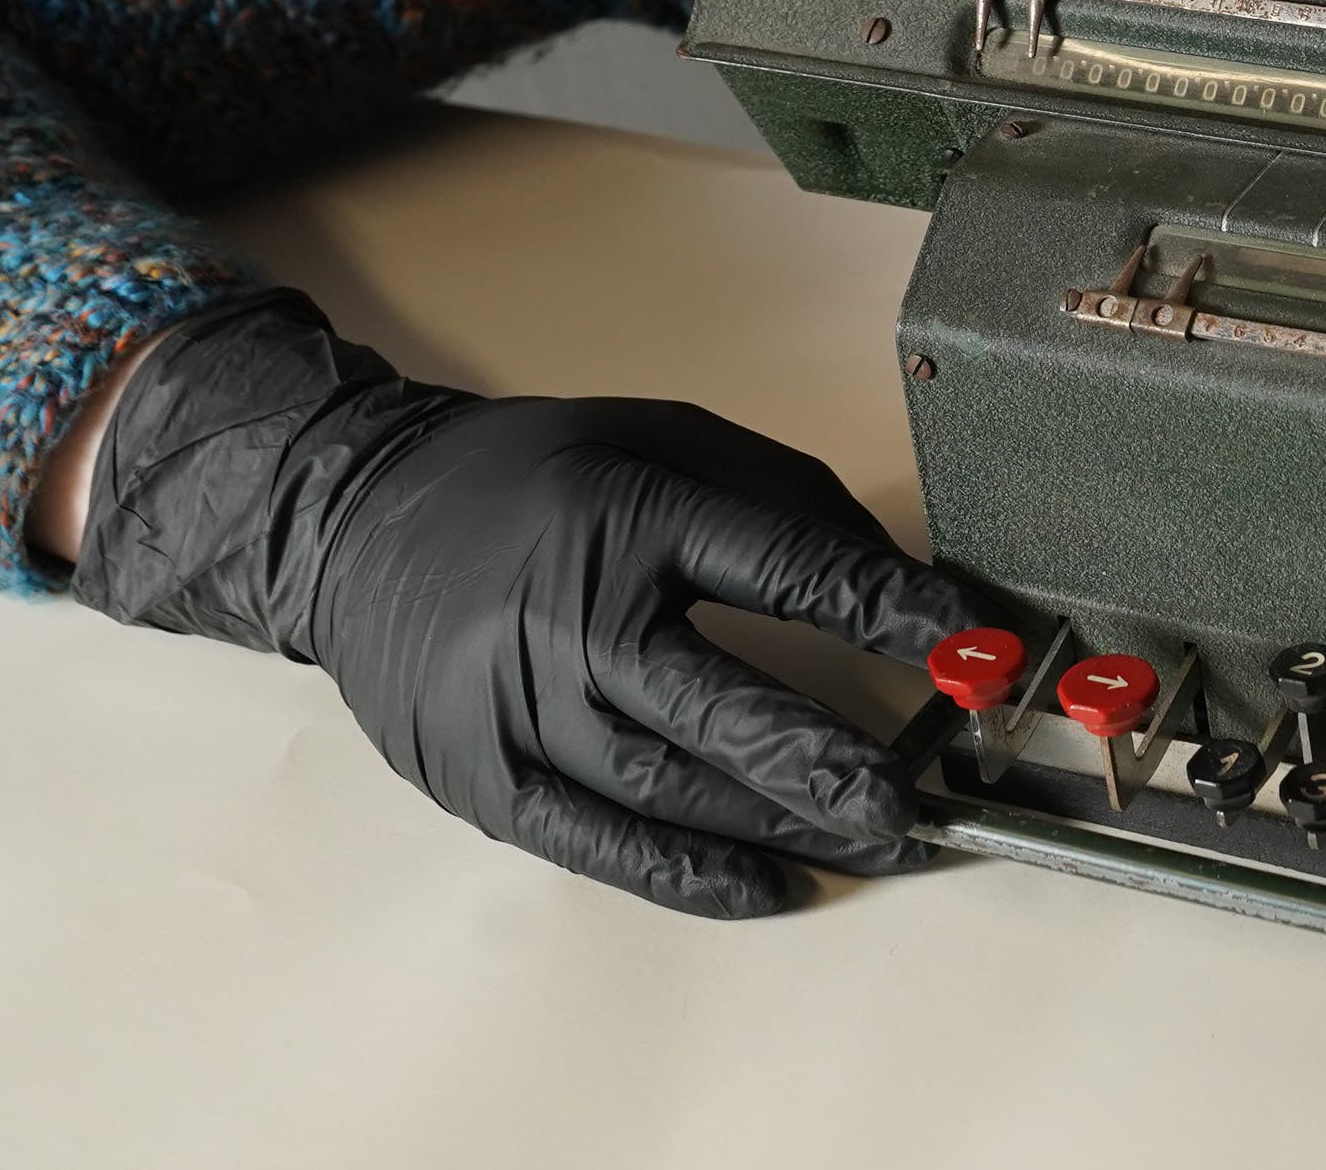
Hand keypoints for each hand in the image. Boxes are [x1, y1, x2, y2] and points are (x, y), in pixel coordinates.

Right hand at [72, 288, 970, 914]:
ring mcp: (519, 708)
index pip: (780, 568)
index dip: (884, 609)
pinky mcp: (482, 778)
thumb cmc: (538, 478)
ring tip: (877, 845)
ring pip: (668, 788)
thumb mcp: (664, 438)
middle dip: (825, 761)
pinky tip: (770, 888)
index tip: (969, 646)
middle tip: (913, 802)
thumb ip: (784, 502)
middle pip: (716, 704)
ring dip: (781, 827)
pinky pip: (599, 844)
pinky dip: (689, 876)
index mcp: (628, 511)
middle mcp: (570, 615)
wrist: (356, 520)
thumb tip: (903, 580)